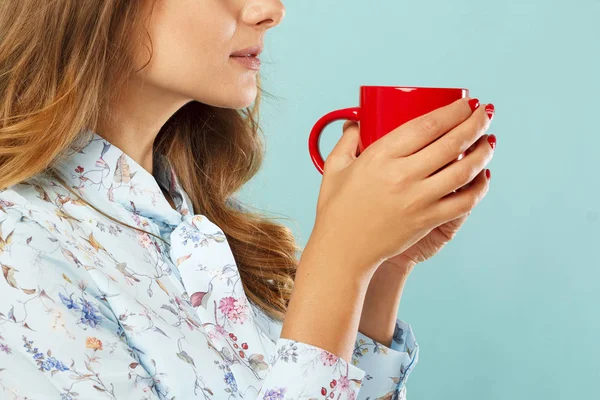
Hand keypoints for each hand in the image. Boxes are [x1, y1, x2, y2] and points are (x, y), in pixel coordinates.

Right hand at [312, 98, 493, 275]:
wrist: (342, 250)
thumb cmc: (336, 210)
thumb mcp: (334, 168)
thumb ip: (347, 141)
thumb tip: (355, 124)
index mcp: (380, 157)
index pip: (427, 125)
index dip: (453, 111)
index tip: (465, 103)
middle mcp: (402, 175)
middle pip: (452, 143)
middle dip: (475, 123)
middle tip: (484, 113)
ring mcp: (418, 199)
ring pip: (464, 170)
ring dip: (483, 152)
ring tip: (489, 141)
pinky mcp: (427, 220)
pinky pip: (464, 202)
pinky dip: (479, 188)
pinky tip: (483, 176)